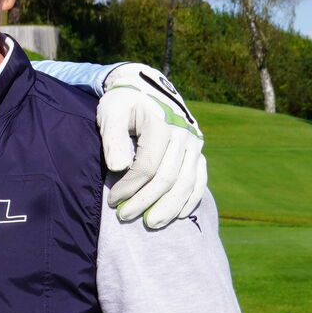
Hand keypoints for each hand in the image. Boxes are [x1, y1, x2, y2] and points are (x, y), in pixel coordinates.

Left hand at [98, 63, 207, 227]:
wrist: (145, 88)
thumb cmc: (123, 104)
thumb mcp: (111, 112)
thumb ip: (112, 138)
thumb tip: (118, 168)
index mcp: (161, 124)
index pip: (147, 166)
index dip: (129, 187)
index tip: (113, 201)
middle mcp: (183, 134)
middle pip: (167, 178)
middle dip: (145, 201)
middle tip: (125, 217)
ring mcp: (194, 143)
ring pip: (186, 182)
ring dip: (170, 207)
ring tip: (152, 224)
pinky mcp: (198, 151)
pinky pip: (200, 179)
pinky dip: (192, 198)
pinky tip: (180, 214)